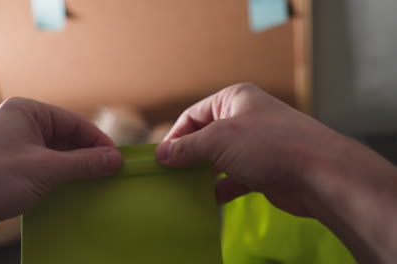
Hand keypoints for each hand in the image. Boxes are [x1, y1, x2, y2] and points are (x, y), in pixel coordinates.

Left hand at [0, 97, 121, 261]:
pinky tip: (72, 191)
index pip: (73, 122)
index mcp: (27, 111)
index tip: (116, 158)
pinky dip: (60, 178)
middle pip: (66, 137)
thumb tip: (116, 159)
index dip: (97, 140)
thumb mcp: (46, 168)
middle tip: (108, 173)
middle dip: (86, 155)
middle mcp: (21, 125)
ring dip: (74, 169)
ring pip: (56, 155)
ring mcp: (15, 147)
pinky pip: (44, 168)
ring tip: (94, 184)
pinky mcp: (11, 168)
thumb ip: (83, 163)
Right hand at [156, 83, 396, 262]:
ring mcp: (255, 145)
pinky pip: (233, 177)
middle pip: (205, 137)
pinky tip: (209, 199)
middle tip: (169, 175)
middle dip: (188, 156)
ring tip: (183, 188)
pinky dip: (220, 188)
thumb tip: (162, 154)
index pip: (193, 115)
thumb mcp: (219, 140)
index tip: (160, 158)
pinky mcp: (263, 169)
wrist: (320, 174)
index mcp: (234, 100)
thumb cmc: (269, 145)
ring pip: (219, 159)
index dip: (175, 136)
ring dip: (202, 174)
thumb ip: (188, 147)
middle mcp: (245, 119)